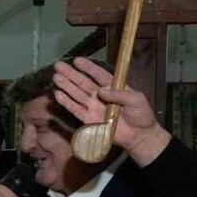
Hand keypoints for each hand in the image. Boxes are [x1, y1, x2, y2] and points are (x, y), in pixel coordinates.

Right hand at [52, 57, 170, 166]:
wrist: (139, 136)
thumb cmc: (141, 115)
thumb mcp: (136, 99)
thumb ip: (119, 94)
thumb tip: (101, 91)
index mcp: (113, 87)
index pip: (98, 75)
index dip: (88, 68)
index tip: (77, 60)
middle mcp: (101, 96)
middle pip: (83, 83)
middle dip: (71, 74)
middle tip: (58, 65)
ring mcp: (94, 107)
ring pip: (77, 94)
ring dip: (66, 86)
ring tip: (56, 77)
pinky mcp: (89, 120)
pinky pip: (76, 110)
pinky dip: (67, 102)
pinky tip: (58, 94)